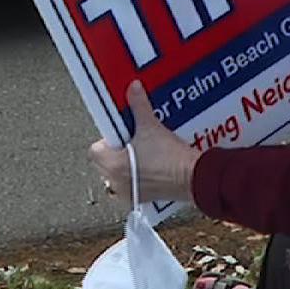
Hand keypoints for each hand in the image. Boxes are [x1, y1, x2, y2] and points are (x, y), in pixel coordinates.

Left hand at [88, 81, 201, 204]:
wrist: (194, 177)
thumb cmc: (172, 159)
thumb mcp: (151, 126)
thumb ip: (138, 105)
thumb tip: (133, 89)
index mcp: (112, 165)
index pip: (95, 150)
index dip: (108, 138)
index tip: (122, 132)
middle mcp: (116, 182)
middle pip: (104, 162)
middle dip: (116, 150)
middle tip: (132, 140)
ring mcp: (128, 193)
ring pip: (116, 175)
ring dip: (124, 164)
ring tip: (141, 153)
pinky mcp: (141, 199)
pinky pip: (129, 185)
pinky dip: (135, 176)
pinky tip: (149, 166)